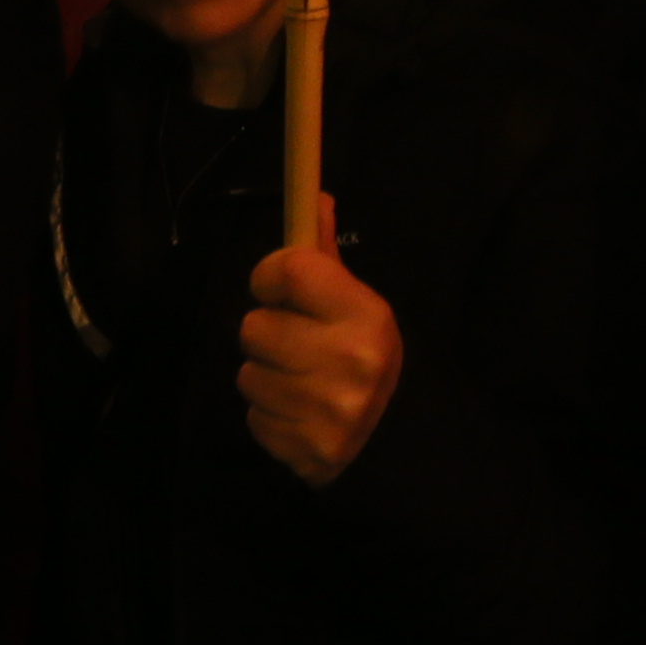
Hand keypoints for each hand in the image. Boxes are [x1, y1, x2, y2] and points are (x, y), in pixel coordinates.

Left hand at [238, 196, 403, 486]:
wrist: (398, 435)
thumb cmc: (368, 355)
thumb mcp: (359, 303)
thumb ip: (325, 256)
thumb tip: (313, 196)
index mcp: (363, 314)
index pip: (288, 270)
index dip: (271, 275)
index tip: (277, 287)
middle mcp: (345, 361)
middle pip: (255, 327)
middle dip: (269, 333)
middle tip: (295, 341)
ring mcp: (324, 410)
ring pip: (247, 375)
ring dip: (266, 376)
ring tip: (298, 380)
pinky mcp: (304, 448)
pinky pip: (254, 417)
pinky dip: (269, 415)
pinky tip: (299, 412)